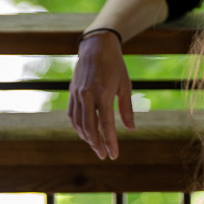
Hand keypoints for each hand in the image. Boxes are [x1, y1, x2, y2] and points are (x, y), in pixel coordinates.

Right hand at [67, 31, 135, 159]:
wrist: (96, 47)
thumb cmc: (115, 65)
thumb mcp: (125, 85)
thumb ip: (127, 109)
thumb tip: (131, 129)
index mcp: (103, 93)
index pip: (106, 124)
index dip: (110, 142)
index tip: (114, 155)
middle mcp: (87, 95)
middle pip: (89, 127)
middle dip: (97, 144)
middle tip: (104, 155)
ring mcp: (77, 94)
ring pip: (78, 123)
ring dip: (87, 138)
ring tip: (96, 146)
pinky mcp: (72, 92)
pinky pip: (72, 115)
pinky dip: (78, 127)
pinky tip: (85, 133)